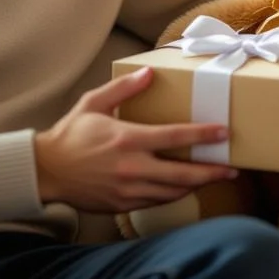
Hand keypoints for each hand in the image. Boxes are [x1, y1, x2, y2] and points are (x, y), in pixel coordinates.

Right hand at [35, 67, 238, 212]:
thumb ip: (123, 89)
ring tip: (214, 178)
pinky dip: (174, 195)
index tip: (223, 133)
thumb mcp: (93, 103)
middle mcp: (132, 167)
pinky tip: (184, 188)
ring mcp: (128, 189)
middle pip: (183, 174)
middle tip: (231, 169)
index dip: (203, 135)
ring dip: (196, 186)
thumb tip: (148, 74)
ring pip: (173, 192)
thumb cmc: (70, 134)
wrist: (46, 171)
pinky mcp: (123, 205)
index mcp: (128, 139)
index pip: (175, 137)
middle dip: (211, 172)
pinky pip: (157, 202)